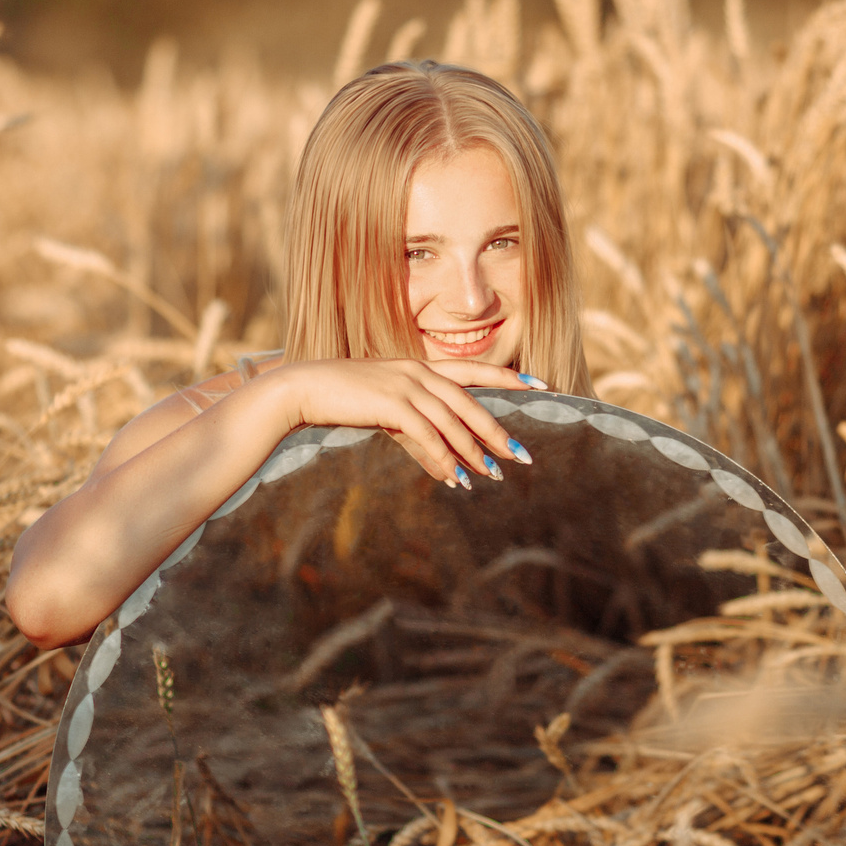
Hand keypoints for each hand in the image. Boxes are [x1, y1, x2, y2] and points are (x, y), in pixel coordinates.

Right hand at [264, 358, 546, 486]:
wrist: (304, 389)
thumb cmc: (345, 400)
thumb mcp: (388, 414)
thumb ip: (419, 438)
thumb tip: (448, 471)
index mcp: (422, 367)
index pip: (475, 370)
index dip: (508, 377)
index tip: (541, 383)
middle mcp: (419, 371)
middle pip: (472, 402)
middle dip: (499, 430)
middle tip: (522, 456)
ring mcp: (406, 385)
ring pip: (453, 421)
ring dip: (474, 451)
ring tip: (492, 476)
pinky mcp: (390, 404)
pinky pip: (426, 435)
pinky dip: (443, 458)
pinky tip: (455, 478)